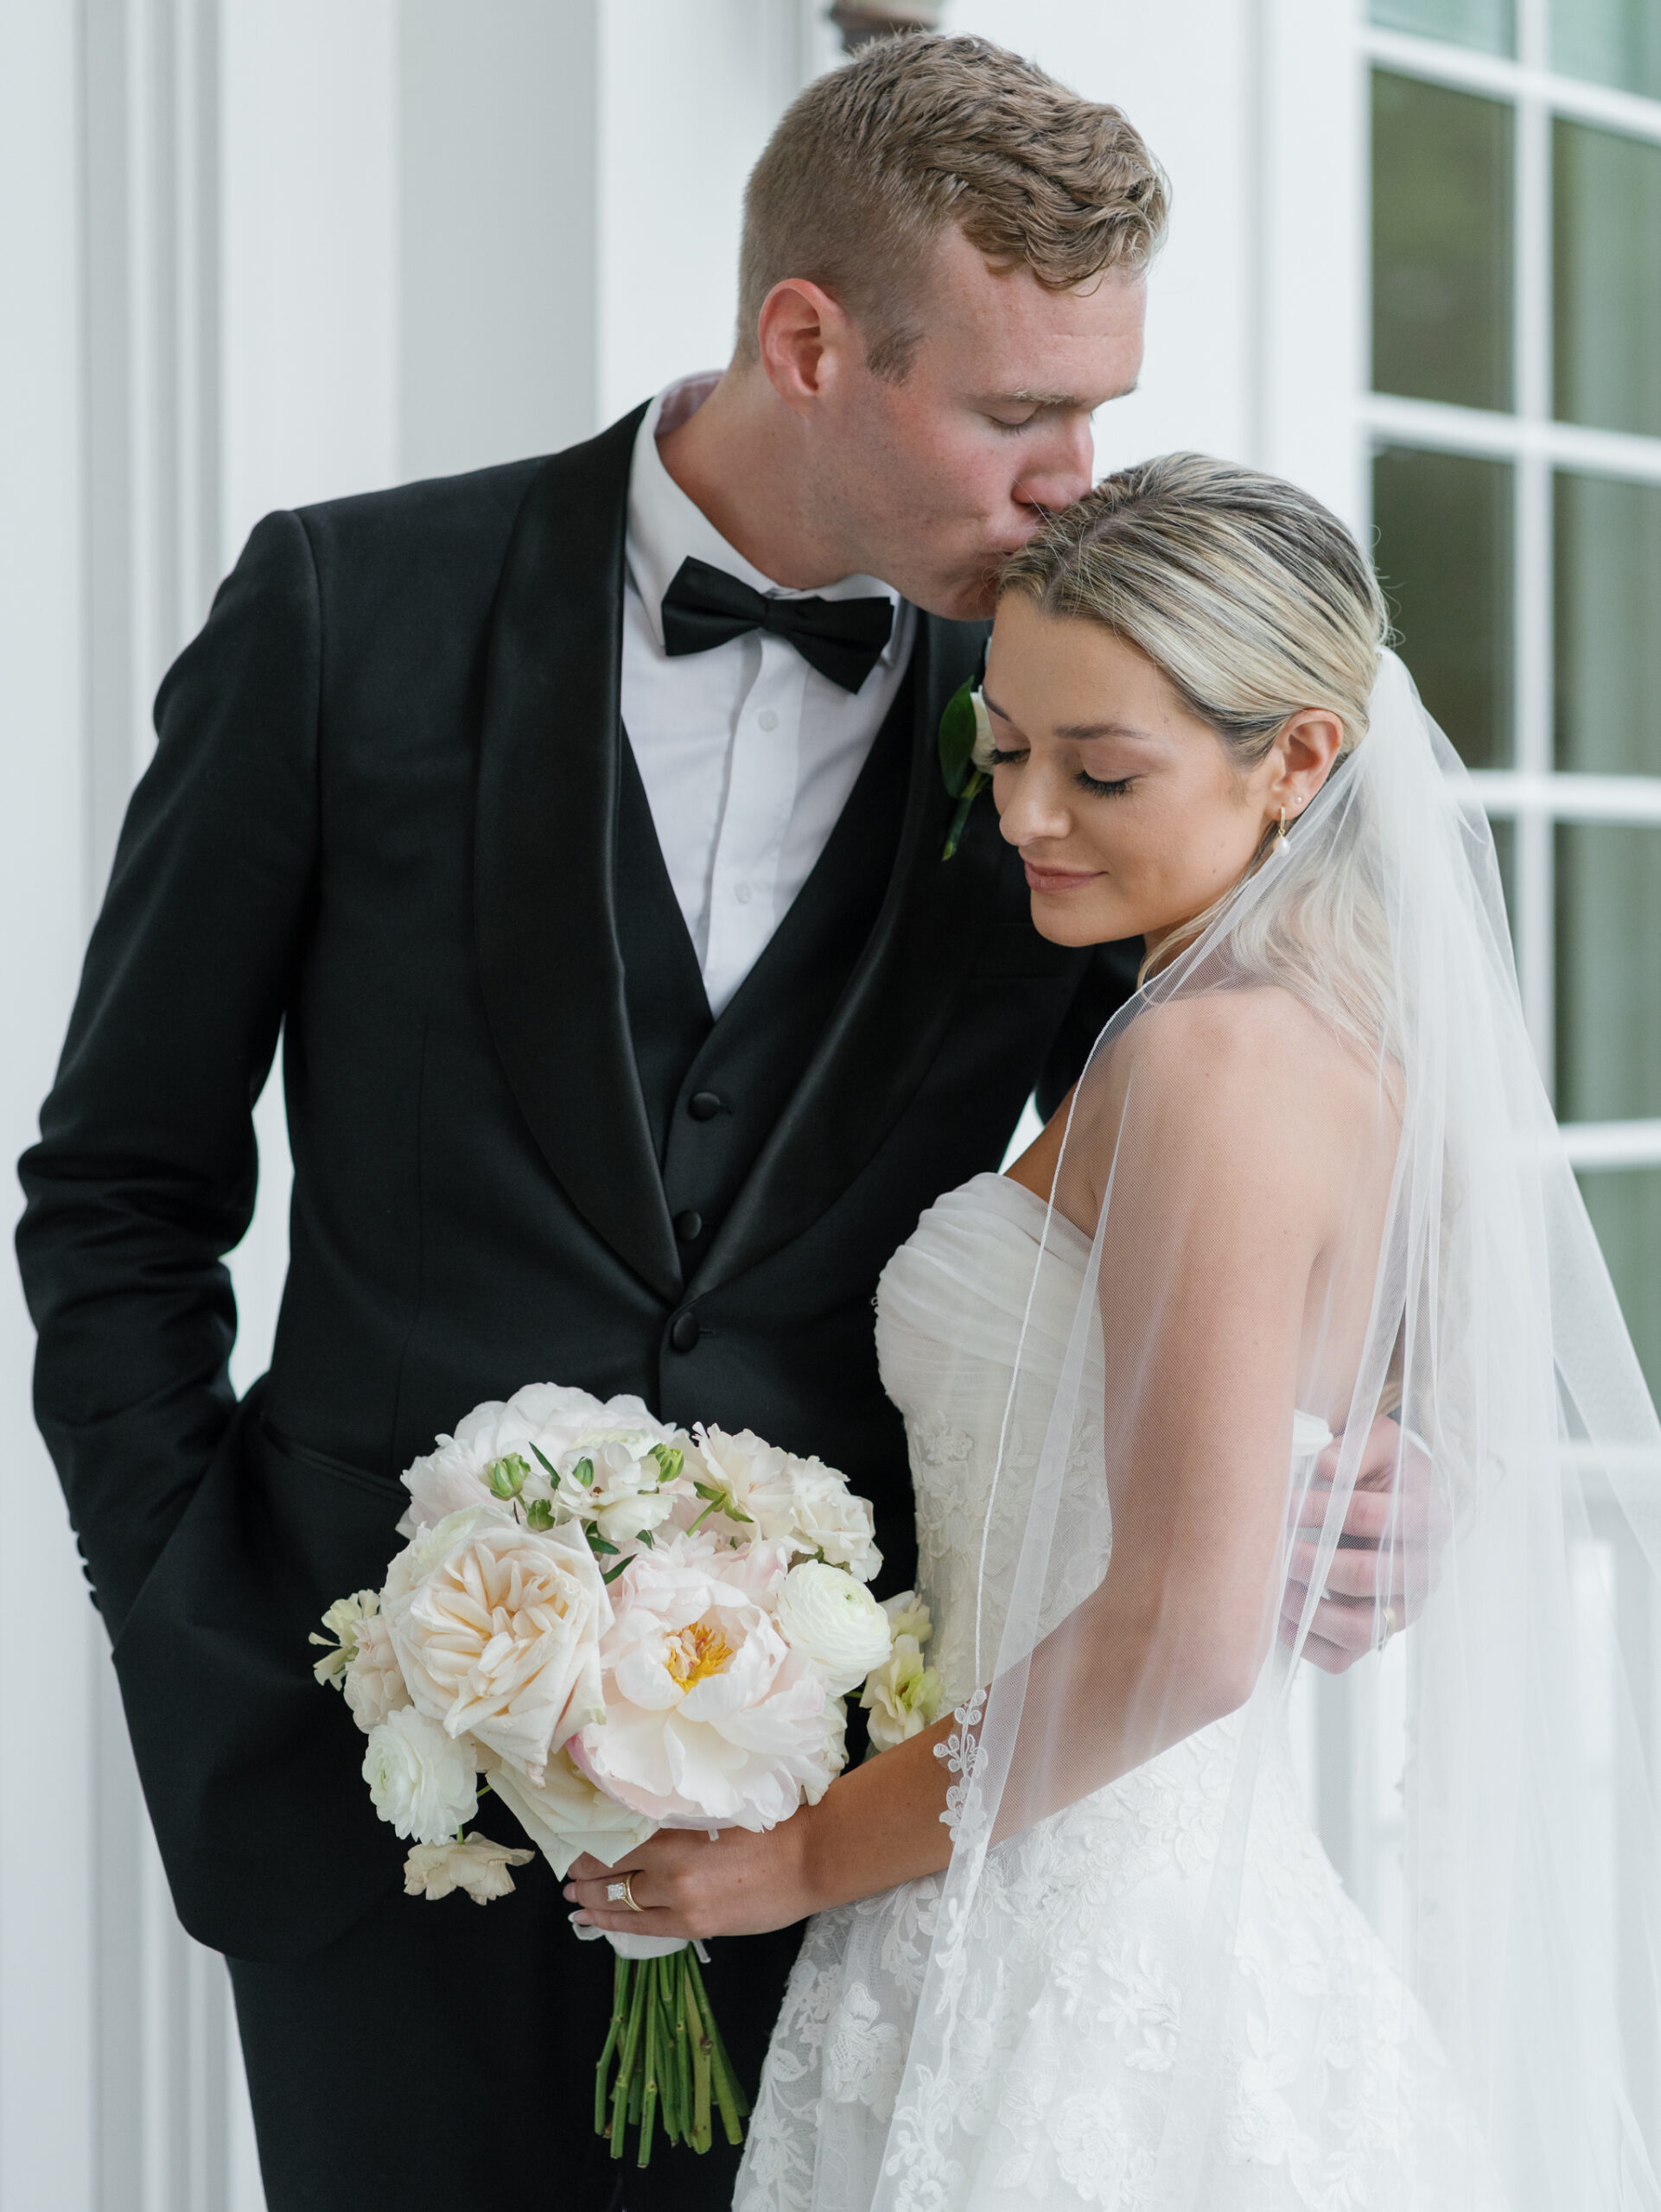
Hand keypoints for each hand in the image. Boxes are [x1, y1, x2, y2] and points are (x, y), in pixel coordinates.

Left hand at [564, 1816, 818, 1942]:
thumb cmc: (771, 1821)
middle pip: (609, 1866)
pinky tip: (593, 1918)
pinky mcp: (693, 1924)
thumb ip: (676, 1813)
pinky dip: (611, 1921)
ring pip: (619, 1898)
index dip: (589, 1838)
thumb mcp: (715, 1805)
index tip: (575, 1835)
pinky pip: (639, 1926)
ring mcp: (679, 1898)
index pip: (614, 1833)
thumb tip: (636, 1816)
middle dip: (584, 1869)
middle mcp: (669, 1862)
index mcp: (674, 1824)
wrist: (811, 1857)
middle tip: (568, 1868)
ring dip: (590, 1896)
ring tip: (572, 1896)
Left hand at [1280, 1414, 1445, 1672]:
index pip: (1374, 1518)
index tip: (1284, 1503)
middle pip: (1371, 1577)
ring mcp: (1403, 1607)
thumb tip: (1326, 1464)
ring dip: (1312, 1611)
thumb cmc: (1379, 1466)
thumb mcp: (1377, 1439)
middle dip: (1314, 1562)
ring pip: (1363, 1629)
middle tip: (1277, 1547)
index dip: (1324, 1510)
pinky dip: (1308, 1644)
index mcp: (1428, 1517)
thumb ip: (1355, 1447)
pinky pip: (1344, 1656)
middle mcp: (1424, 1569)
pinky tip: (1278, 1617)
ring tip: (1276, 1587)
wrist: (1390, 1494)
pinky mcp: (1378, 1633)